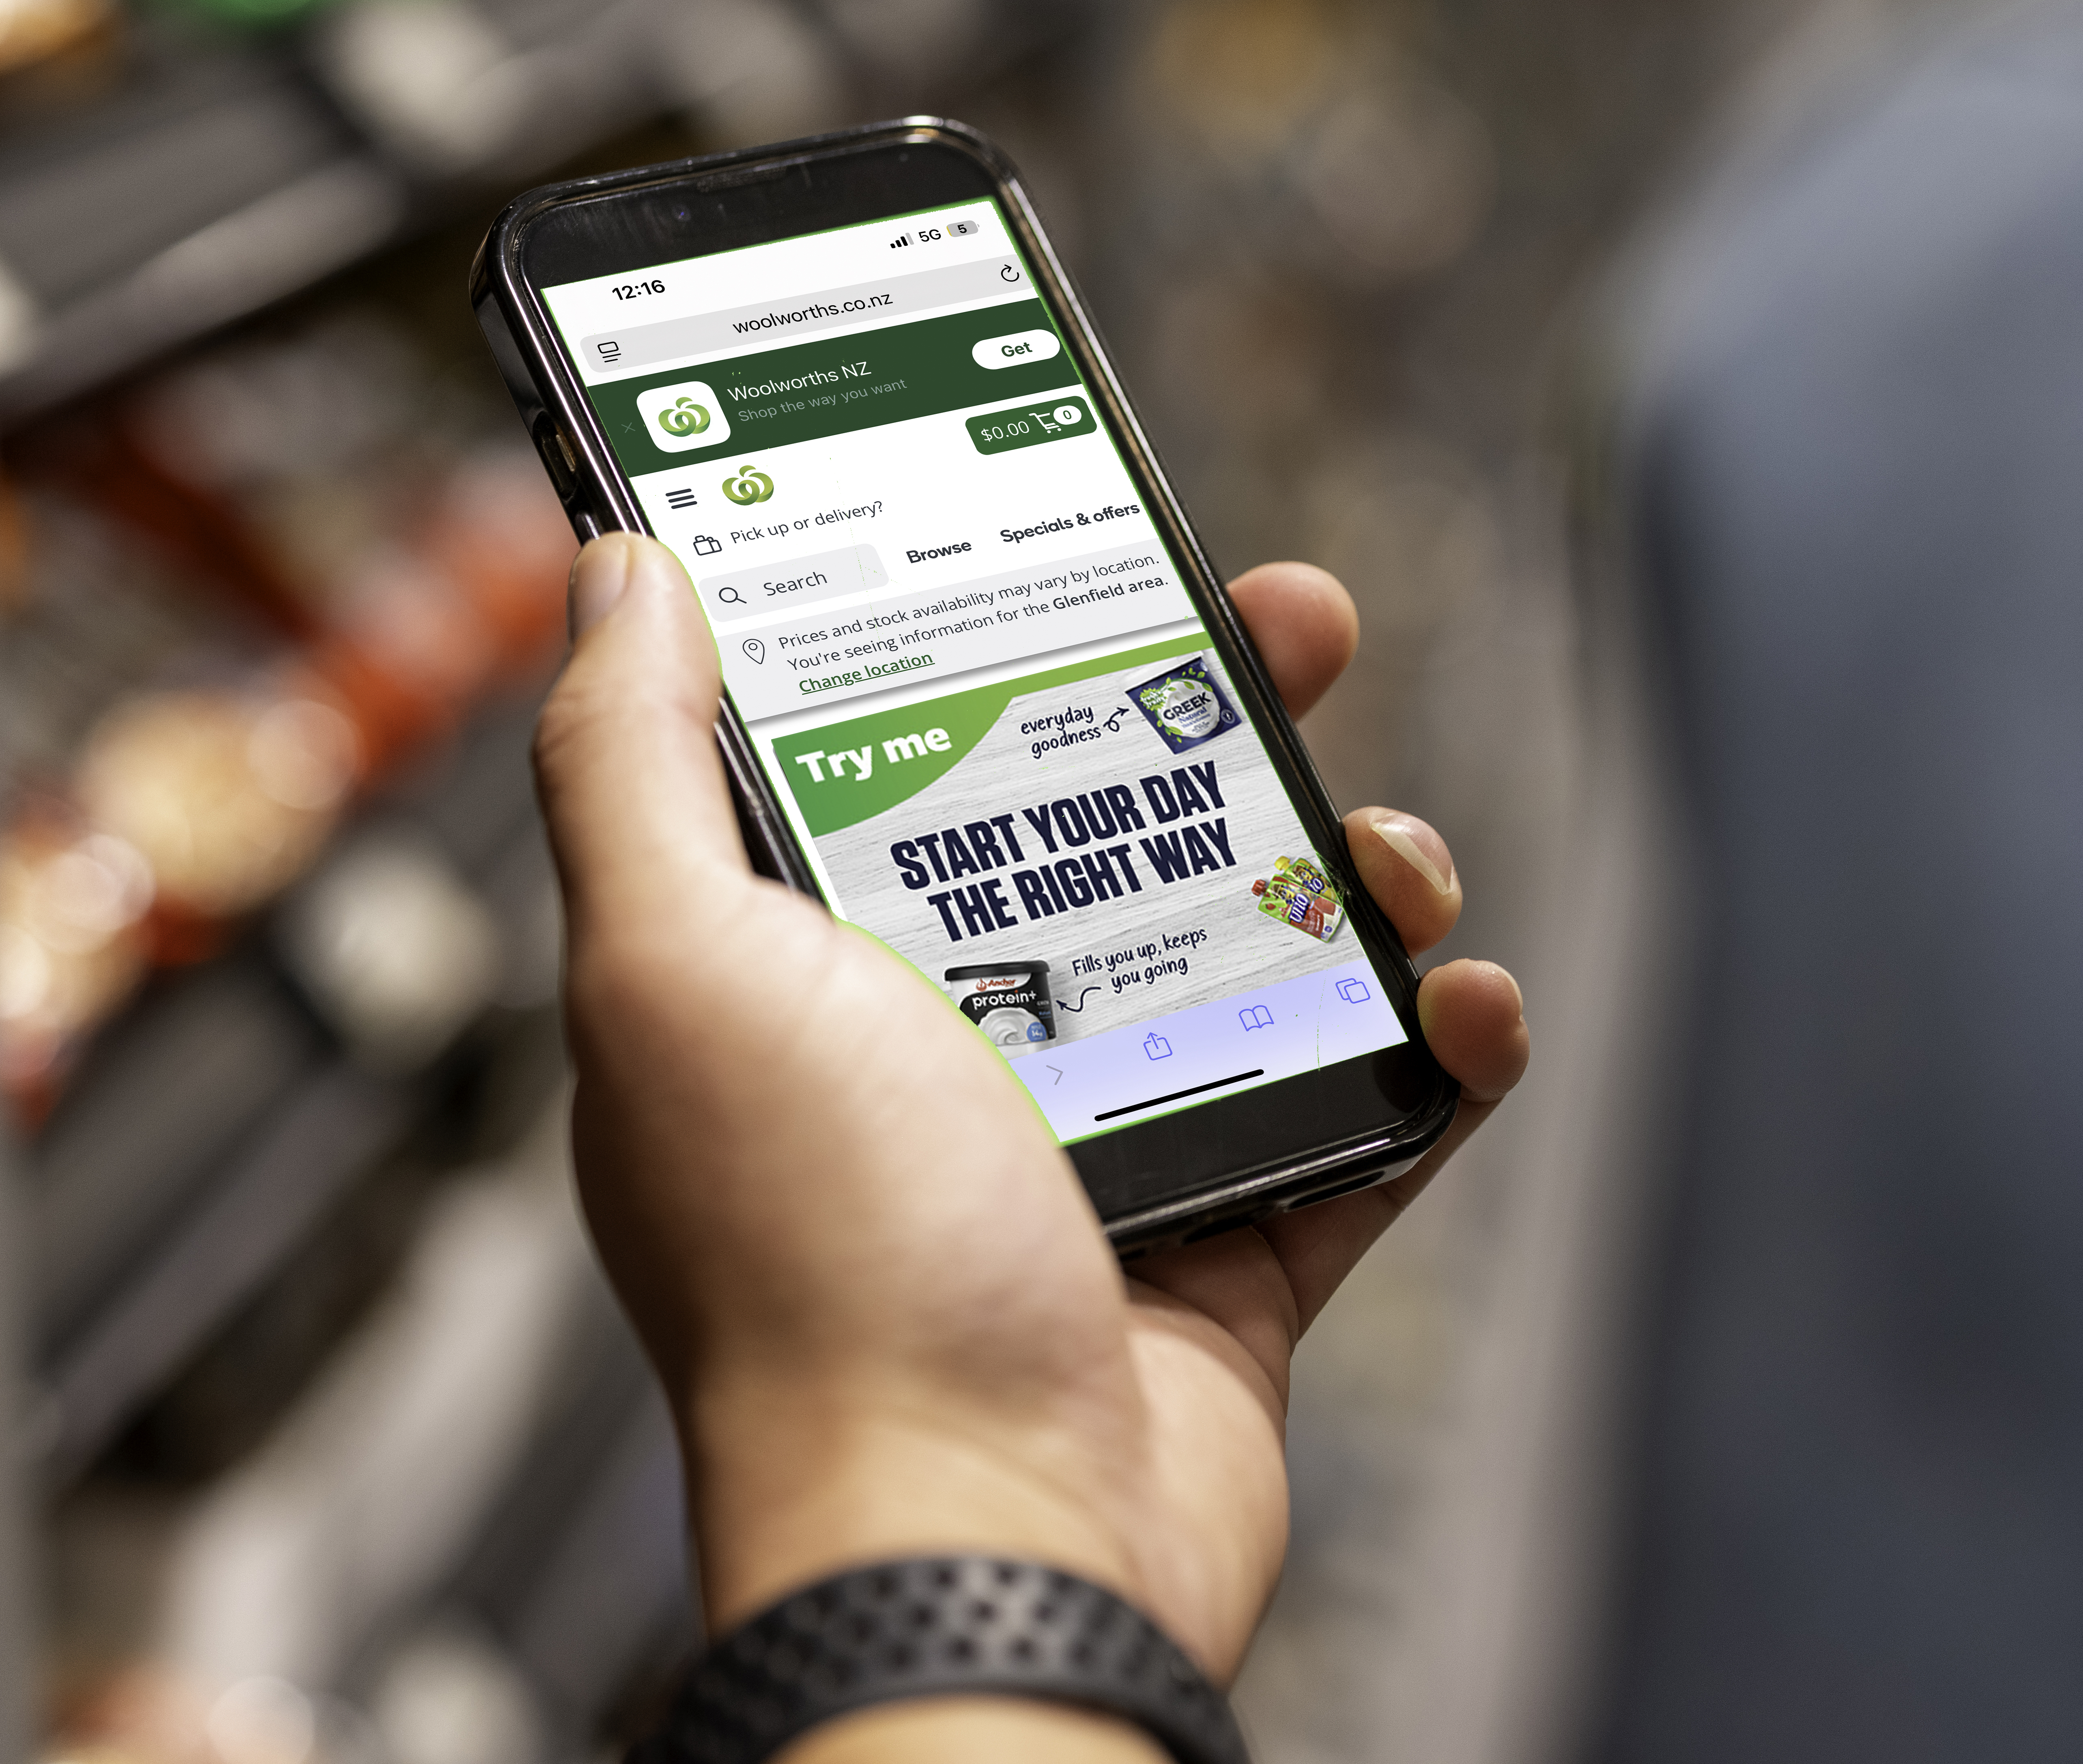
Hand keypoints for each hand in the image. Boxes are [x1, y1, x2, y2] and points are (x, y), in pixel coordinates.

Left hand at [533, 536, 1526, 1756]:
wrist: (982, 1541)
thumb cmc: (822, 1268)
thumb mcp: (677, 970)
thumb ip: (632, 763)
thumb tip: (617, 571)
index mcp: (824, 979)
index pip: (924, 753)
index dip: (1011, 632)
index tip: (1096, 541)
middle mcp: (965, 1054)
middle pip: (1120, 825)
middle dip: (1226, 708)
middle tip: (1302, 626)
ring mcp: (1115, 1152)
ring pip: (1266, 953)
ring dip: (1359, 873)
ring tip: (1396, 861)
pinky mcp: (1240, 1249)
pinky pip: (1373, 1118)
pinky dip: (1442, 1054)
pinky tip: (1465, 1004)